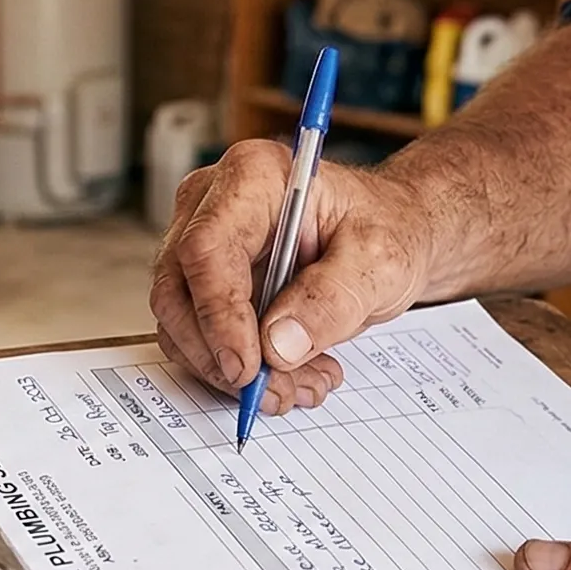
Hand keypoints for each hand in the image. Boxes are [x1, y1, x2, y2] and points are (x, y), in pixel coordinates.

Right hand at [149, 140, 435, 414]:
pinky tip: (291, 373)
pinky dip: (238, 369)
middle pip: (179, 292)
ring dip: (234, 372)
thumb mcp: (380, 260)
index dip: (219, 315)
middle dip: (223, 357)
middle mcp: (212, 204)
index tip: (247, 368)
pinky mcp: (205, 282)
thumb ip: (332, 299)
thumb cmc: (385, 228)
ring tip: (303, 383)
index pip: (206, 249)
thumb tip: (277, 346)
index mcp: (253, 177)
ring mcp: (201, 242)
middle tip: (279, 392)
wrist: (391, 232)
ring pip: (182, 325)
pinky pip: (198, 338)